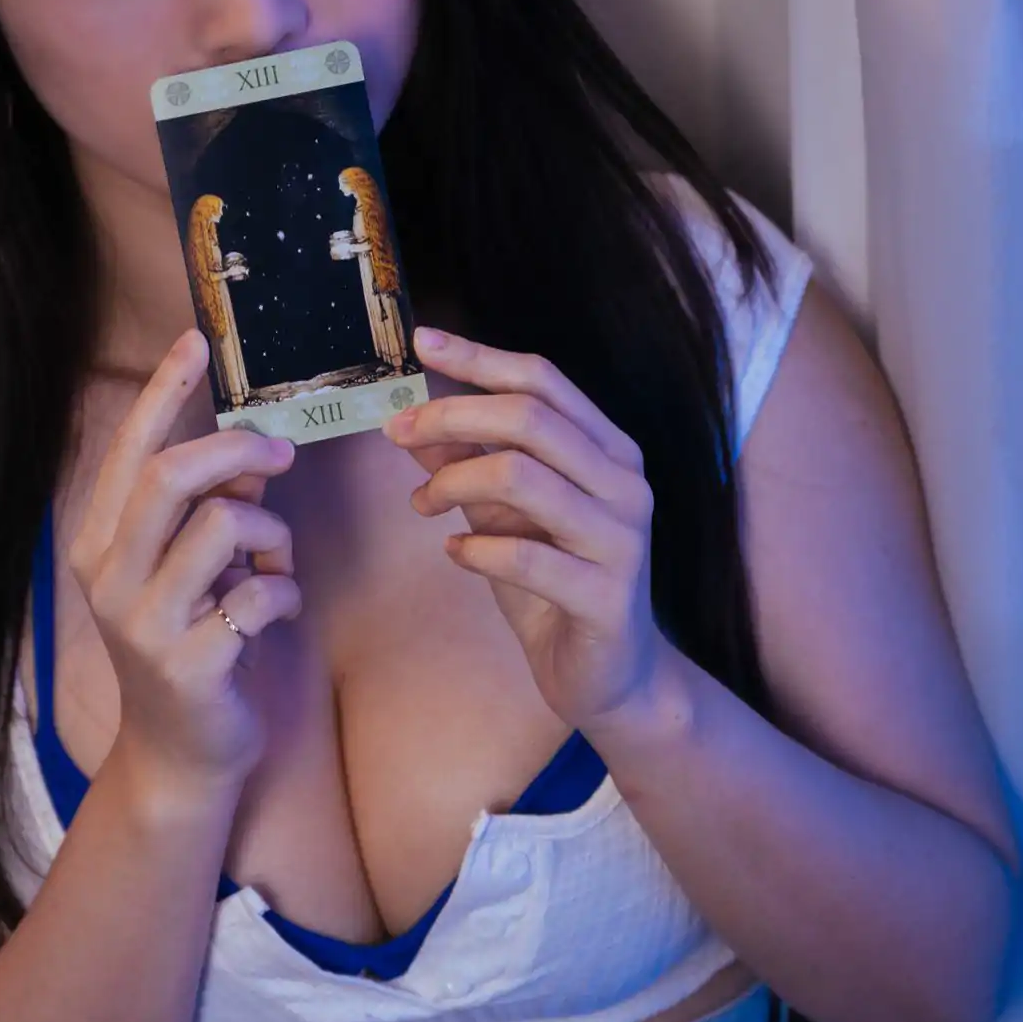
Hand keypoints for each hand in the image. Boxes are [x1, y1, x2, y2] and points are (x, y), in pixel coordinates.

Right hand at [67, 329, 297, 788]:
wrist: (180, 756)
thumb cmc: (191, 644)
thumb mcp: (189, 569)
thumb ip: (209, 509)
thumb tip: (254, 450)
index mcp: (100, 545)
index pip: (130, 451)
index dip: (163, 391)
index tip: (196, 342)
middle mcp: (109, 579)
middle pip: (171, 476)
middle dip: (235, 450)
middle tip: (278, 454)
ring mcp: (145, 625)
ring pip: (223, 527)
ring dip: (271, 534)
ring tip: (275, 564)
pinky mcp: (190, 665)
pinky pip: (260, 594)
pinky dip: (285, 593)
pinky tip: (276, 611)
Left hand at [384, 324, 680, 736]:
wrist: (613, 677)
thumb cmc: (558, 586)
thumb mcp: (506, 516)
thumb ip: (469, 467)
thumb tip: (412, 422)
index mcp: (609, 451)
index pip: (544, 381)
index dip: (479, 359)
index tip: (421, 343)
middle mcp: (625, 484)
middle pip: (529, 419)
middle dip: (450, 417)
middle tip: (397, 433)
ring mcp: (621, 539)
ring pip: (522, 477)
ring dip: (453, 483)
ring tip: (422, 504)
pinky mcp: (606, 596)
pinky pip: (524, 556)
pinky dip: (475, 549)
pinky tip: (454, 553)